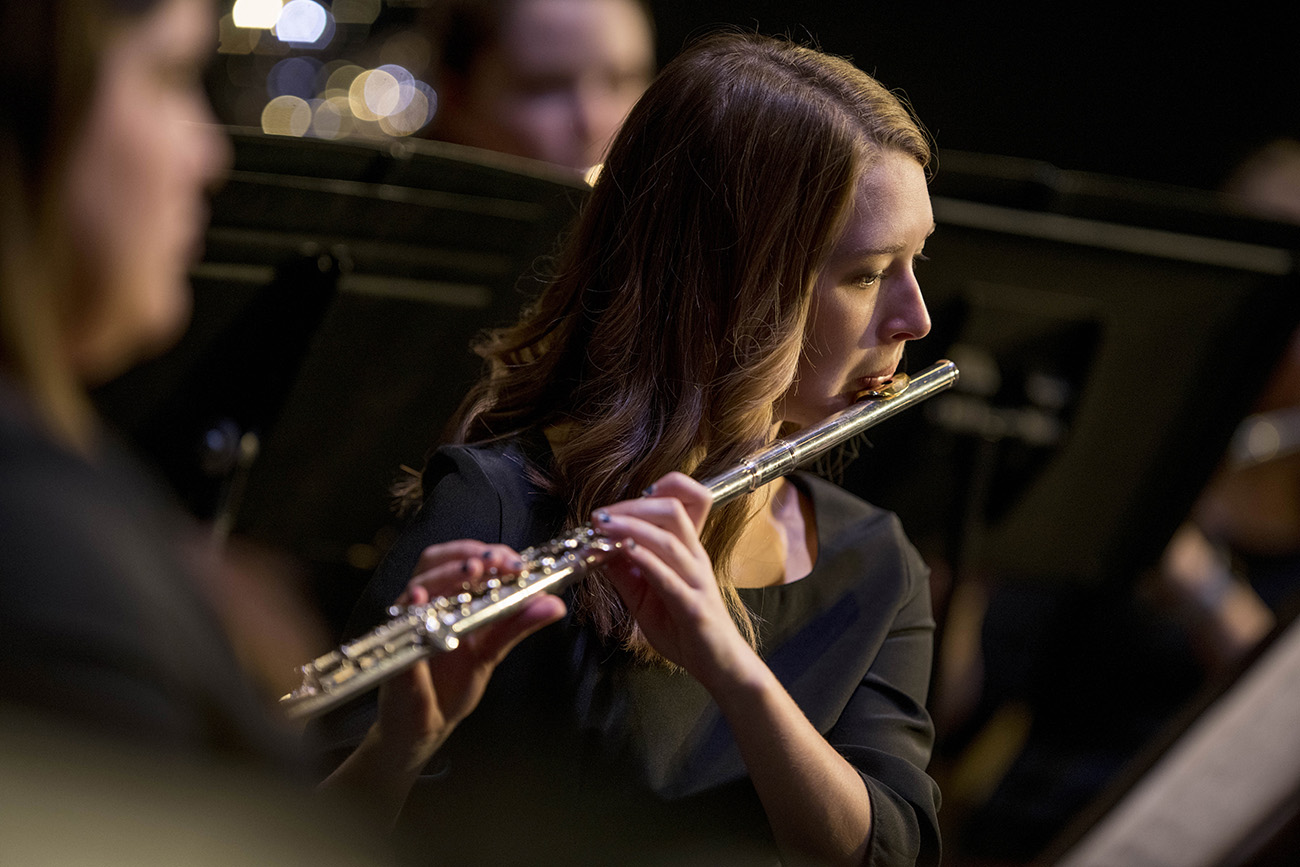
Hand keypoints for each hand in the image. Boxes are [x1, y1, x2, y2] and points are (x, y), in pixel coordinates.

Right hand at [372, 540, 565, 764]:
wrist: (426, 726)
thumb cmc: (453, 683)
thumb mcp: (492, 650)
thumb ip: (518, 624)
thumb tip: (555, 604)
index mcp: (449, 599)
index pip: (462, 559)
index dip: (487, 552)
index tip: (515, 561)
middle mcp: (425, 604)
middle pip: (435, 562)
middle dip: (465, 555)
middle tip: (492, 561)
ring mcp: (406, 625)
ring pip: (417, 585)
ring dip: (445, 574)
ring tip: (471, 570)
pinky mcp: (394, 651)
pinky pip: (399, 628)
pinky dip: (410, 609)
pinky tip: (419, 600)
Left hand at [593, 473, 756, 686]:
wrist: (718, 665)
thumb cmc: (684, 627)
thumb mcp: (644, 596)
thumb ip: (623, 572)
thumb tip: (597, 548)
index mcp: (687, 551)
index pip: (687, 501)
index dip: (662, 486)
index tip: (628, 496)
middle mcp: (695, 558)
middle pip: (673, 510)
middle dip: (632, 506)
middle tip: (600, 515)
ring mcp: (697, 581)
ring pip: (669, 539)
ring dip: (632, 527)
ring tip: (602, 525)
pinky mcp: (693, 607)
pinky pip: (669, 576)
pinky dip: (645, 559)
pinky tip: (625, 551)